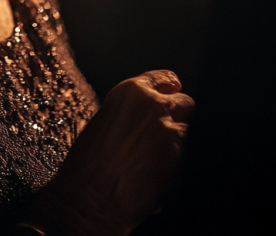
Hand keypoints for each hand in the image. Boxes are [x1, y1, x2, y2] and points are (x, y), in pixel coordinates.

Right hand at [27, 70, 193, 235]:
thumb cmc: (87, 161)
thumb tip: (148, 115)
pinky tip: (155, 173)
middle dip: (177, 114)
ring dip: (176, 139)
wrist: (89, 197)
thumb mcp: (105, 120)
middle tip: (164, 129)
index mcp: (131, 91)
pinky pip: (185, 155)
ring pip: (188, 130)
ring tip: (155, 156)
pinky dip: (175, 162)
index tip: (173, 91)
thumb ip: (131, 111)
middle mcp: (154, 106)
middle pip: (185, 103)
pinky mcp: (179, 159)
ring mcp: (170, 132)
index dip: (170, 87)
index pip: (164, 78)